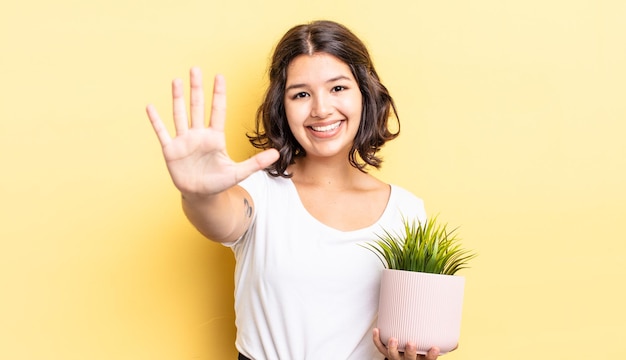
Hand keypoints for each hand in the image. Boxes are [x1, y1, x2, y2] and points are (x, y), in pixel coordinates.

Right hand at [146, 68, 278, 196]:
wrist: (201, 195)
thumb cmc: (219, 182)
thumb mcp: (239, 173)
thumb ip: (256, 162)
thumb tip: (277, 154)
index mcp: (215, 137)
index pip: (217, 110)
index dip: (218, 94)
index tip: (219, 76)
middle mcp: (198, 135)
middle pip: (197, 106)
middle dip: (197, 88)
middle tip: (195, 68)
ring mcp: (184, 141)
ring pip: (180, 114)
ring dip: (177, 98)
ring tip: (176, 80)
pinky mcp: (171, 150)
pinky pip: (162, 132)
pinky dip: (156, 120)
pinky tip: (150, 107)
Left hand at [373, 328, 440, 359]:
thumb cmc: (420, 354)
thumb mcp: (430, 352)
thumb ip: (443, 345)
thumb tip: (456, 342)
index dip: (431, 355)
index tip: (435, 347)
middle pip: (409, 359)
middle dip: (410, 352)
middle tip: (411, 343)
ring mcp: (396, 358)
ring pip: (392, 356)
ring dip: (391, 348)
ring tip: (392, 339)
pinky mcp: (385, 353)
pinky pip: (380, 348)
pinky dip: (377, 340)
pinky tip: (377, 330)